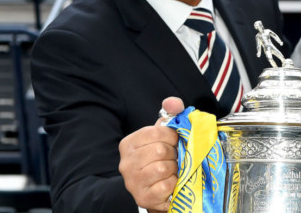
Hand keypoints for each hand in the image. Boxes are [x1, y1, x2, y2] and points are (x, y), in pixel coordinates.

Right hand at [119, 97, 184, 211]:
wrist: (159, 188)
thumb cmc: (162, 158)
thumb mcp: (164, 134)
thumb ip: (171, 114)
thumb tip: (173, 102)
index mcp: (129, 143)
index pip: (157, 132)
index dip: (172, 136)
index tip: (174, 142)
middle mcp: (126, 162)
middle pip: (160, 150)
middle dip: (173, 154)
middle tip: (174, 158)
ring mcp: (132, 182)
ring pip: (162, 168)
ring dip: (174, 169)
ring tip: (172, 170)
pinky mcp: (143, 197)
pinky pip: (166, 186)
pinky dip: (173, 183)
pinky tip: (170, 182)